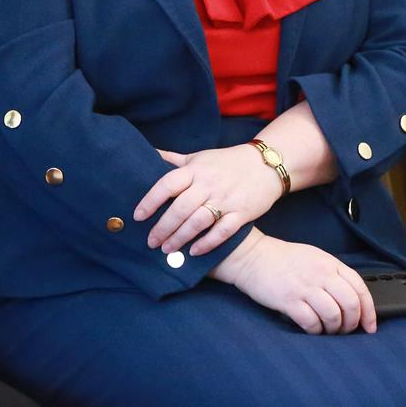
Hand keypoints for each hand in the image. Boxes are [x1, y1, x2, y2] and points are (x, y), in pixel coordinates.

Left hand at [135, 145, 281, 256]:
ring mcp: (226, 199)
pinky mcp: (242, 213)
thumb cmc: (227, 162)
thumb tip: (149, 154)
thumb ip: (174, 160)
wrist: (267, 165)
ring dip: (181, 237)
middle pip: (181, 207)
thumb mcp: (199, 157)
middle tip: (151, 242)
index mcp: (196, 169)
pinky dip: (207, 242)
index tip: (138, 216)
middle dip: (163, 227)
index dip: (150, 200)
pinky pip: (223, 231)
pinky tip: (194, 251)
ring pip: (199, 221)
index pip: (168, 184)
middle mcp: (209, 184)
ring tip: (167, 250)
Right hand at [211, 229, 376, 334]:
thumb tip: (351, 299)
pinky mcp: (289, 300)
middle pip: (350, 304)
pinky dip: (315, 331)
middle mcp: (320, 274)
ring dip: (333, 329)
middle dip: (352, 323)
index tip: (369, 325)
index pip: (360, 288)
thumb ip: (333, 274)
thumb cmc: (282, 259)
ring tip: (327, 330)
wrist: (252, 256)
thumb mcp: (314, 258)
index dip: (369, 310)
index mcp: (330, 263)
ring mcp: (305, 287)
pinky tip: (312, 329)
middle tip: (346, 330)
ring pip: (333, 315)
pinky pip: (311, 322)